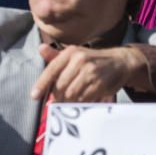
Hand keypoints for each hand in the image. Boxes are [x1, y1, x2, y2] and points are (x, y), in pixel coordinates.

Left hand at [30, 44, 145, 102]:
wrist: (121, 61)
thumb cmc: (92, 59)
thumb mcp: (74, 54)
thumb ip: (56, 56)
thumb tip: (40, 49)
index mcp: (71, 52)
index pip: (52, 69)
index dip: (41, 84)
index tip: (34, 96)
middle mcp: (80, 60)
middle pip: (61, 86)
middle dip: (57, 97)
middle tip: (57, 103)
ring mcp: (91, 72)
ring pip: (71, 95)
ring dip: (67, 103)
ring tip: (68, 105)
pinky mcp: (101, 84)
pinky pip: (85, 100)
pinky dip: (80, 105)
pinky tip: (81, 104)